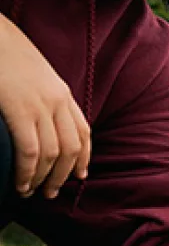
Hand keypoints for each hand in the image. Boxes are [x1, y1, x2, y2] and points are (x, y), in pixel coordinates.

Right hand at [0, 13, 90, 197]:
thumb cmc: (3, 52)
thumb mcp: (30, 74)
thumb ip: (39, 96)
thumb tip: (35, 119)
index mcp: (62, 93)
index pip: (83, 132)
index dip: (83, 158)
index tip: (80, 175)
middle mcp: (57, 101)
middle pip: (72, 148)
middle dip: (64, 175)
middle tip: (51, 193)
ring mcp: (40, 106)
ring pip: (54, 155)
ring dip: (45, 179)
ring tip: (32, 193)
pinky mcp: (20, 110)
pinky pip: (31, 151)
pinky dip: (28, 172)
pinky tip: (21, 183)